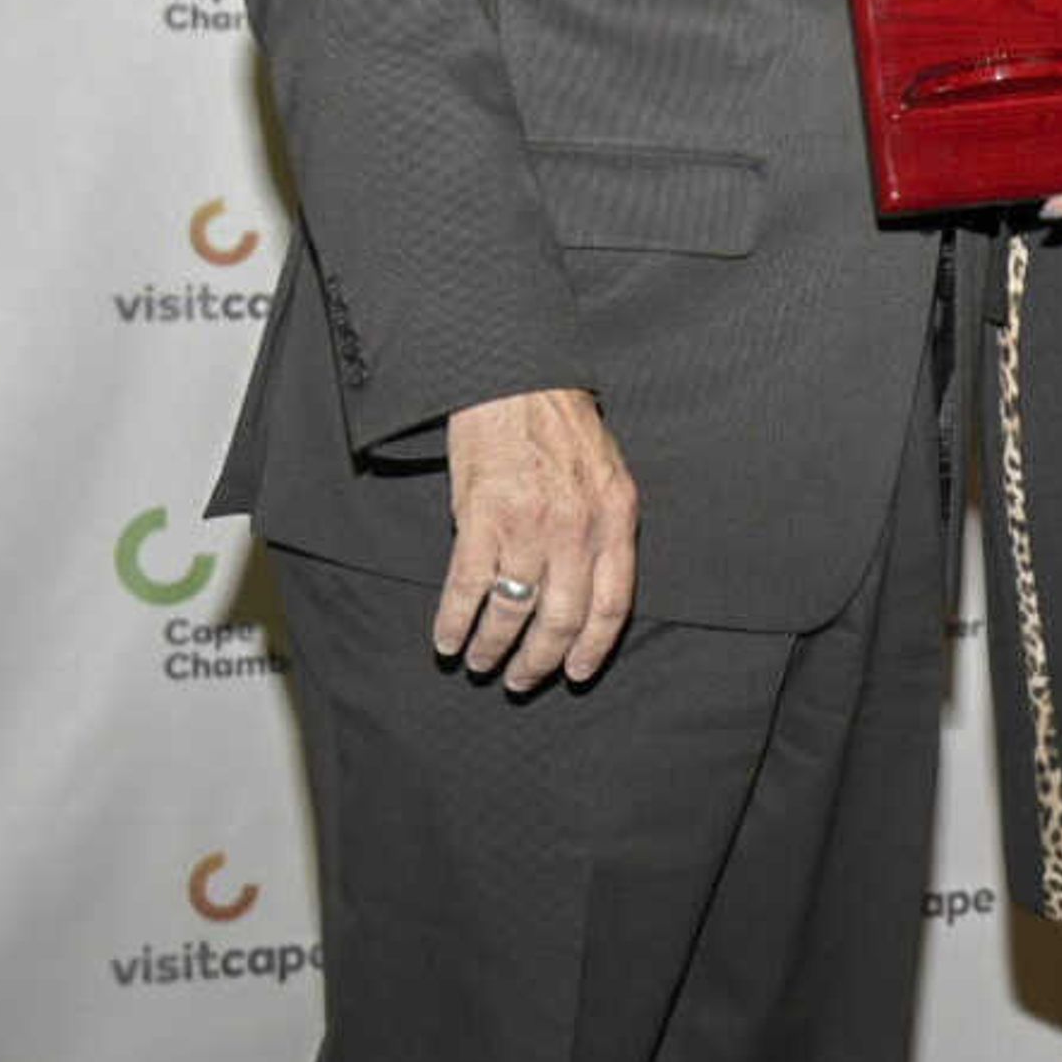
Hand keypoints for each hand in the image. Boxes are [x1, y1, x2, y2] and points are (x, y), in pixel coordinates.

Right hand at [432, 387, 638, 688]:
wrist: (517, 381)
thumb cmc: (562, 424)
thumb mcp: (607, 475)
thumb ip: (605, 529)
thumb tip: (593, 585)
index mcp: (615, 519)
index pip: (612, 606)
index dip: (591, 649)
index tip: (574, 673)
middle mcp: (576, 530)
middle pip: (561, 620)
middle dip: (539, 661)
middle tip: (521, 680)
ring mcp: (527, 527)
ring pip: (512, 612)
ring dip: (493, 647)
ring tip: (480, 662)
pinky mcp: (481, 519)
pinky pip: (467, 588)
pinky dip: (454, 622)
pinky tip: (447, 640)